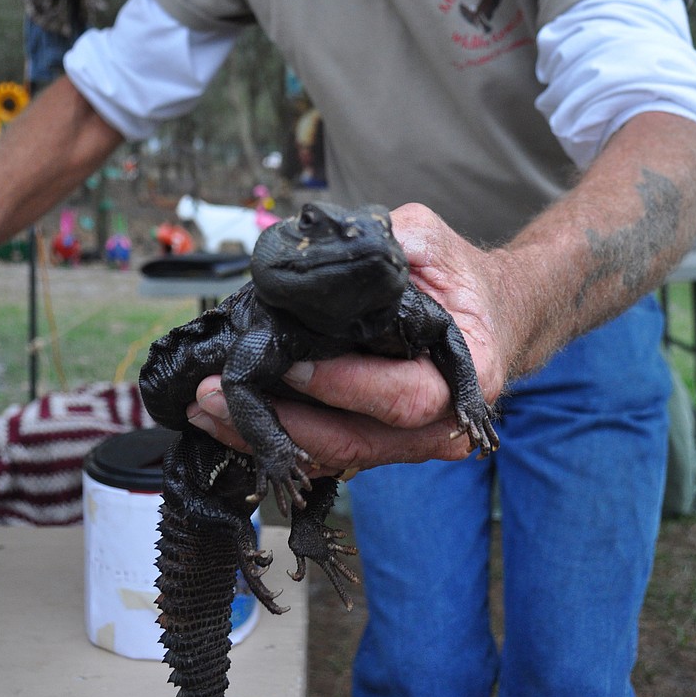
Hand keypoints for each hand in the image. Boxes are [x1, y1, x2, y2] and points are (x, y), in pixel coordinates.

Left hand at [187, 203, 513, 476]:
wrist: (489, 315)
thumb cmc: (459, 277)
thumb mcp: (431, 241)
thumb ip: (392, 241)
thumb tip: (337, 242)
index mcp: (468, 375)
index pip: (402, 395)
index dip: (344, 385)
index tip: (291, 364)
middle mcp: (439, 424)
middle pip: (357, 441)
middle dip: (284, 425)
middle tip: (216, 397)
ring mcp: (406, 442)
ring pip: (334, 455)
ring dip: (265, 439)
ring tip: (206, 410)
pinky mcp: (376, 442)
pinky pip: (325, 452)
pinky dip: (276, 441)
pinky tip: (227, 422)